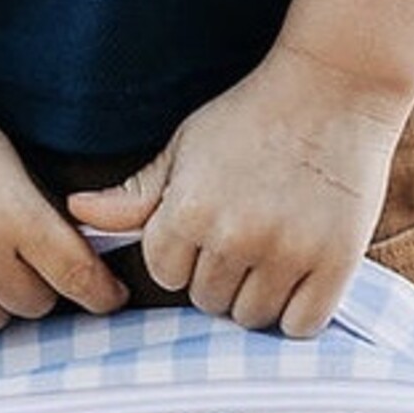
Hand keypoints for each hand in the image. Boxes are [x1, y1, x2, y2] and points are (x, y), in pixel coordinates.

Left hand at [68, 42, 412, 337]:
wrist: (335, 87)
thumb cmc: (251, 116)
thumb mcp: (184, 147)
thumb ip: (135, 194)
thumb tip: (77, 213)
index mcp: (189, 211)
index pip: (166, 275)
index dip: (184, 256)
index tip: (208, 231)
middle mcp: (234, 237)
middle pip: (207, 301)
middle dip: (219, 277)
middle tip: (246, 237)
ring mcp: (286, 253)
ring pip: (250, 317)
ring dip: (257, 298)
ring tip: (272, 256)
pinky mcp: (333, 264)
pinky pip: (300, 326)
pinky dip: (297, 313)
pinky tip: (300, 279)